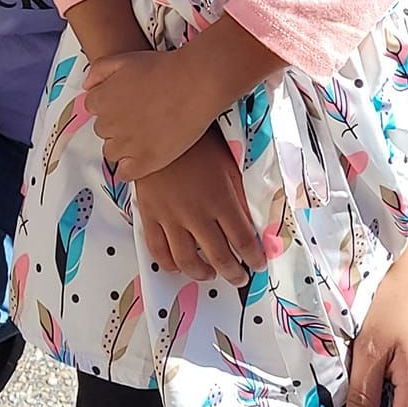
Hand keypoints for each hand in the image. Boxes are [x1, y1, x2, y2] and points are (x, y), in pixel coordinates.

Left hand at [85, 49, 208, 178]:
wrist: (195, 83)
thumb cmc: (163, 68)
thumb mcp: (124, 59)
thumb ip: (99, 71)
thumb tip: (87, 87)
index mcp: (101, 100)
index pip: (93, 108)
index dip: (110, 105)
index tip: (126, 103)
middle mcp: (109, 124)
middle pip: (103, 130)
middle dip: (117, 124)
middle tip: (141, 116)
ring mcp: (127, 144)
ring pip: (112, 152)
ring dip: (123, 145)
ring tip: (146, 134)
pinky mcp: (146, 161)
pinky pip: (125, 173)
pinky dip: (130, 167)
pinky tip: (143, 157)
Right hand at [134, 127, 266, 286]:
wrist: (158, 129)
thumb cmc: (197, 144)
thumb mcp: (228, 164)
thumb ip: (239, 194)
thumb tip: (253, 219)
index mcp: (220, 200)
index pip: (243, 240)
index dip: (253, 257)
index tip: (258, 264)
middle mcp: (196, 214)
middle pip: (219, 256)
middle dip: (233, 272)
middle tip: (239, 277)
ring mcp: (170, 217)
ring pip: (187, 260)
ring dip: (202, 273)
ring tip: (210, 274)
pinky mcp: (150, 215)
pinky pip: (158, 250)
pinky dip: (169, 264)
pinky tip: (178, 266)